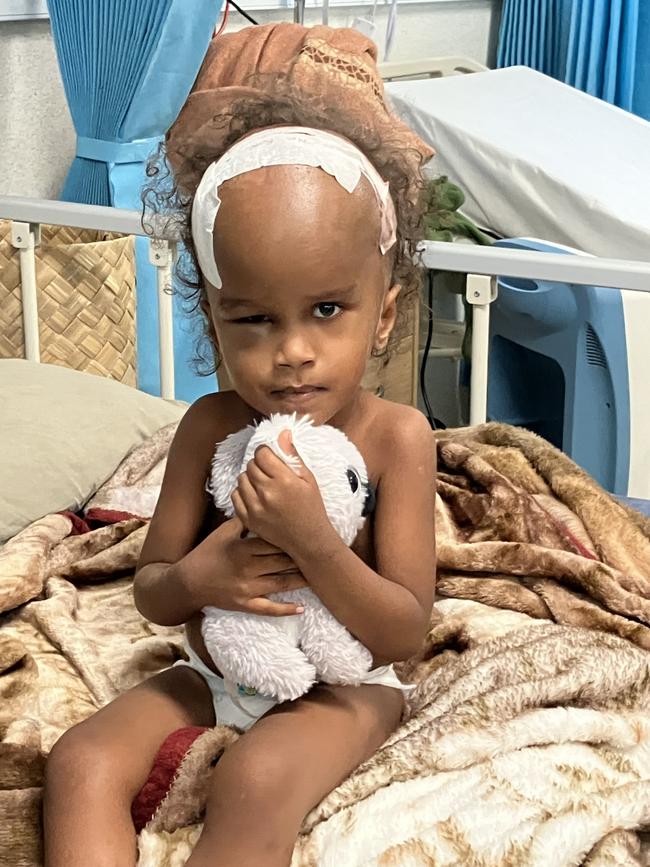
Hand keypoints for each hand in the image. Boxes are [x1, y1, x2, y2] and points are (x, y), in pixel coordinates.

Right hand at [178, 516, 307, 616]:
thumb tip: (261, 504)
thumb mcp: (223, 532)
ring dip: (300, 581)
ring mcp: (247, 589)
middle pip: (281, 562)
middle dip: (301, 558)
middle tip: (321, 554)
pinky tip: (301, 608)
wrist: (188, 582)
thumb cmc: (207, 553)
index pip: (274, 542)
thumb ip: (243, 520)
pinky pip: (268, 609)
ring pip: (281, 584)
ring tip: (318, 577)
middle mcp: (247, 569)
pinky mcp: (244, 604)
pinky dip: (285, 609)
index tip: (309, 535)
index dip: (292, 539)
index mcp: (243, 549)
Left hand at [231, 430, 332, 555]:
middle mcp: (267, 493)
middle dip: (259, 465)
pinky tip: (256, 497)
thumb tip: (283, 433)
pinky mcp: (248, 519)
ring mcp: (256, 507)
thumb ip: (293, 456)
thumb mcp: (308, 479)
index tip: (271, 459)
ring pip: (241, 479)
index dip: (266, 453)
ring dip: (250, 479)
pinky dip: (243, 493)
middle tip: (270, 474)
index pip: (262, 453)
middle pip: (251, 465)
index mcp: (284, 481)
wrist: (308, 540)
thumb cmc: (312, 508)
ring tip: (263, 486)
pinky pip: (235, 496)